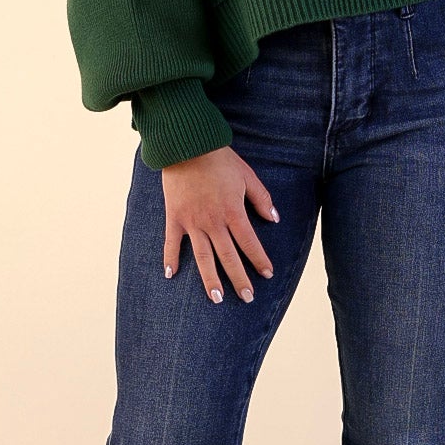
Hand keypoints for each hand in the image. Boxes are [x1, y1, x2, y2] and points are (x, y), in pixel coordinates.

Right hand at [161, 145, 278, 303]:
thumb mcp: (248, 176)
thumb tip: (274, 219)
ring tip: (215, 298)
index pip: (250, 242)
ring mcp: (192, 221)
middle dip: (239, 279)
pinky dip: (170, 258)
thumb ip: (262, 199)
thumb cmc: (220, 160)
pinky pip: (172, 242)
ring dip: (209, 279)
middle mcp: (213, 221)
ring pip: (203, 256)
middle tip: (247, 297)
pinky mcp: (175, 217)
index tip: (267, 274)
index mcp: (233, 212)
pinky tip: (170, 275)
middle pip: (228, 256)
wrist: (188, 146)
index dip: (259, 260)